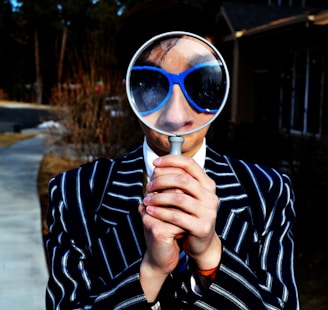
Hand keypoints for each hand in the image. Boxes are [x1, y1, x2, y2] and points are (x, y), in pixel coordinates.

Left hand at [142, 154, 221, 269]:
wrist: (200, 243)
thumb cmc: (189, 215)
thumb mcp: (187, 196)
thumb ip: (178, 182)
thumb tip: (158, 166)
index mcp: (207, 184)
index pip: (190, 164)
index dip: (171, 160)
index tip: (155, 162)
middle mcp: (211, 196)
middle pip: (183, 180)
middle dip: (162, 180)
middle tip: (148, 186)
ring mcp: (208, 212)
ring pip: (179, 198)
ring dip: (158, 198)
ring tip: (146, 200)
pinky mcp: (202, 227)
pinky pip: (176, 216)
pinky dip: (160, 212)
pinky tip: (150, 211)